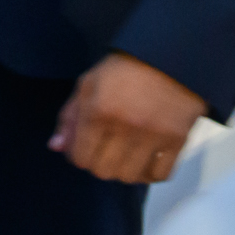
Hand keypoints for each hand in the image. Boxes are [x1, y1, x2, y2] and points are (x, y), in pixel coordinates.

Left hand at [51, 53, 207, 183]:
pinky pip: (160, 175)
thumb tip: (56, 147)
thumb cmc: (123, 70)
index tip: (85, 148)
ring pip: (130, 177)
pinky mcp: (178, 140)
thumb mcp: (88, 84)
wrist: (168, 57)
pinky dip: (150, 173)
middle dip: (100, 165)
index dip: (79, 156)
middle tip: (105, 151)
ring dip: (124, 171)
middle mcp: (125, 127)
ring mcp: (153, 135)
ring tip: (125, 156)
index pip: (80, 158)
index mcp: (98, 111)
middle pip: (104, 171)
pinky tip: (146, 160)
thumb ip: (70, 117)